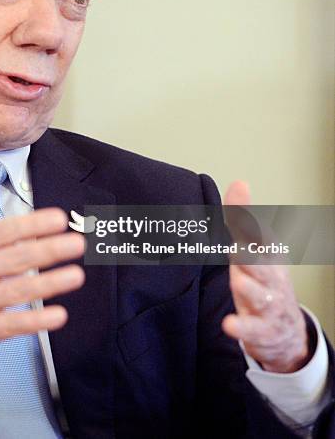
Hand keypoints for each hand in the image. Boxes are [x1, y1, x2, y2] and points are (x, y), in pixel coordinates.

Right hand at [0, 177, 84, 389]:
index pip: (3, 231)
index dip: (32, 224)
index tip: (58, 219)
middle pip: (14, 259)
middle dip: (48, 250)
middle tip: (77, 243)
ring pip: (16, 291)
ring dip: (49, 284)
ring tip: (76, 275)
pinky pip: (10, 325)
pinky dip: (35, 321)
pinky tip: (58, 315)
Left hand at [221, 181, 309, 372]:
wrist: (286, 330)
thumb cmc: (263, 281)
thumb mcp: (255, 248)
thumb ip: (242, 218)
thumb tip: (239, 183)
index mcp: (267, 254)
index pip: (257, 232)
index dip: (246, 216)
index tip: (239, 191)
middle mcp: (270, 277)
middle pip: (262, 263)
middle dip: (250, 253)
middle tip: (237, 244)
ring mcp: (267, 303)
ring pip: (260, 295)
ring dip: (249, 288)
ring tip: (237, 281)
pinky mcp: (261, 329)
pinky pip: (252, 329)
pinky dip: (241, 327)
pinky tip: (229, 324)